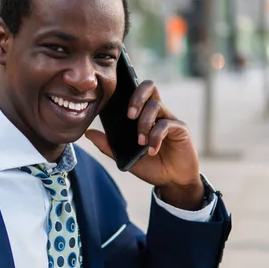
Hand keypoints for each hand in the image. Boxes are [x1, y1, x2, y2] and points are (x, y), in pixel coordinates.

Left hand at [86, 80, 203, 209]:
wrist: (172, 181)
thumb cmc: (151, 166)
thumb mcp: (125, 156)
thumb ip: (108, 145)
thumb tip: (88, 133)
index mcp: (143, 114)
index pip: (136, 91)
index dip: (126, 89)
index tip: (113, 101)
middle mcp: (157, 112)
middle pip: (150, 86)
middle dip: (136, 97)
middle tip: (128, 115)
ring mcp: (169, 119)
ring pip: (155, 105)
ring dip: (144, 123)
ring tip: (140, 142)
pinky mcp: (180, 129)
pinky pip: (166, 125)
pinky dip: (156, 137)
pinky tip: (151, 150)